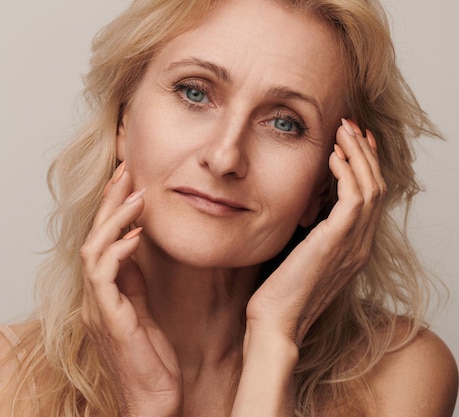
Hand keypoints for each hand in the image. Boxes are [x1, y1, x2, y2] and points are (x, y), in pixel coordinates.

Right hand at [80, 163, 181, 416]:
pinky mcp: (110, 320)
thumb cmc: (151, 360)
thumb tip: (137, 247)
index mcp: (105, 293)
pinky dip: (119, 250)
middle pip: (94, 238)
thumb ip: (134, 282)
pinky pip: (104, 276)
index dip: (113, 209)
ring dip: (115, 219)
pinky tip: (138, 234)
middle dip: (110, 202)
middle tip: (127, 172)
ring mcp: (99, 308)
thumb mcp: (143, 312)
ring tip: (137, 194)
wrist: (152, 401)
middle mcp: (96, 297)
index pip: (103, 240)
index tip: (130, 181)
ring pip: (94, 250)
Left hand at [246, 119, 385, 345]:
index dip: (368, 165)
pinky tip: (333, 156)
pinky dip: (347, 173)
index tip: (356, 141)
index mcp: (356, 247)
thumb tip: (307, 205)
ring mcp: (354, 245)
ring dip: (359, 155)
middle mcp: (361, 245)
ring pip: (372, 187)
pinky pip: (354, 198)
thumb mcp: (302, 254)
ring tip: (344, 130)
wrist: (277, 324)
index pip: (373, 197)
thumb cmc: (282, 292)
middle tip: (352, 126)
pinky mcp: (338, 243)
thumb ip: (313, 230)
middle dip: (366, 152)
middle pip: (378, 186)